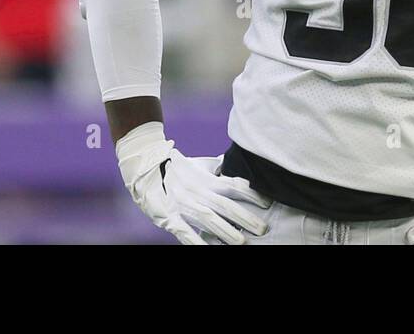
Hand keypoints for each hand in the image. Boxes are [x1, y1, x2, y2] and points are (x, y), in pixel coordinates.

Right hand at [115, 122, 270, 243]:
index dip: (252, 195)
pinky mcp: (170, 216)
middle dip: (245, 218)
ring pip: (209, 220)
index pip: (235, 186)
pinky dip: (196, 242)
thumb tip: (233, 166)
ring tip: (242, 242)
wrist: (145, 163)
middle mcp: (199, 192)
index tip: (267, 203)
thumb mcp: (200, 165)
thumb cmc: (176, 166)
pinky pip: (184, 231)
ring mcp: (185, 205)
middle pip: (226, 206)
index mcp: (207, 180)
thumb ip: (218, 168)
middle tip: (262, 230)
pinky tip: (208, 250)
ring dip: (226, 232)